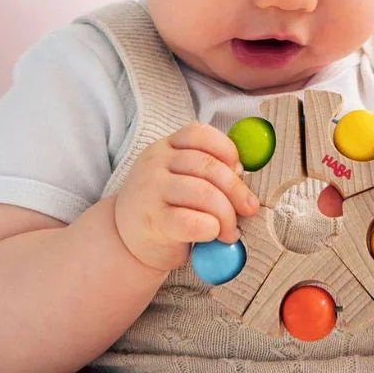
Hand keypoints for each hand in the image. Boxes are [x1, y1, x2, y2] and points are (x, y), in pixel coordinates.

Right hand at [114, 123, 260, 271]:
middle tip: (248, 209)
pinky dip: (212, 229)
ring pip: (205, 194)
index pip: (200, 134)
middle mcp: (156, 163)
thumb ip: (207, 171)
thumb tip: (241, 173)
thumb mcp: (180, 178)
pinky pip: (194, 222)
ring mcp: (152, 190)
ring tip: (230, 231)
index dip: (227, 150)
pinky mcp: (154, 221)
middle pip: (209, 167)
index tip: (239, 171)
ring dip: (227, 215)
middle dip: (237, 190)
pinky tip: (213, 235)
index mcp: (166, 147)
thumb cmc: (164, 207)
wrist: (125, 238)